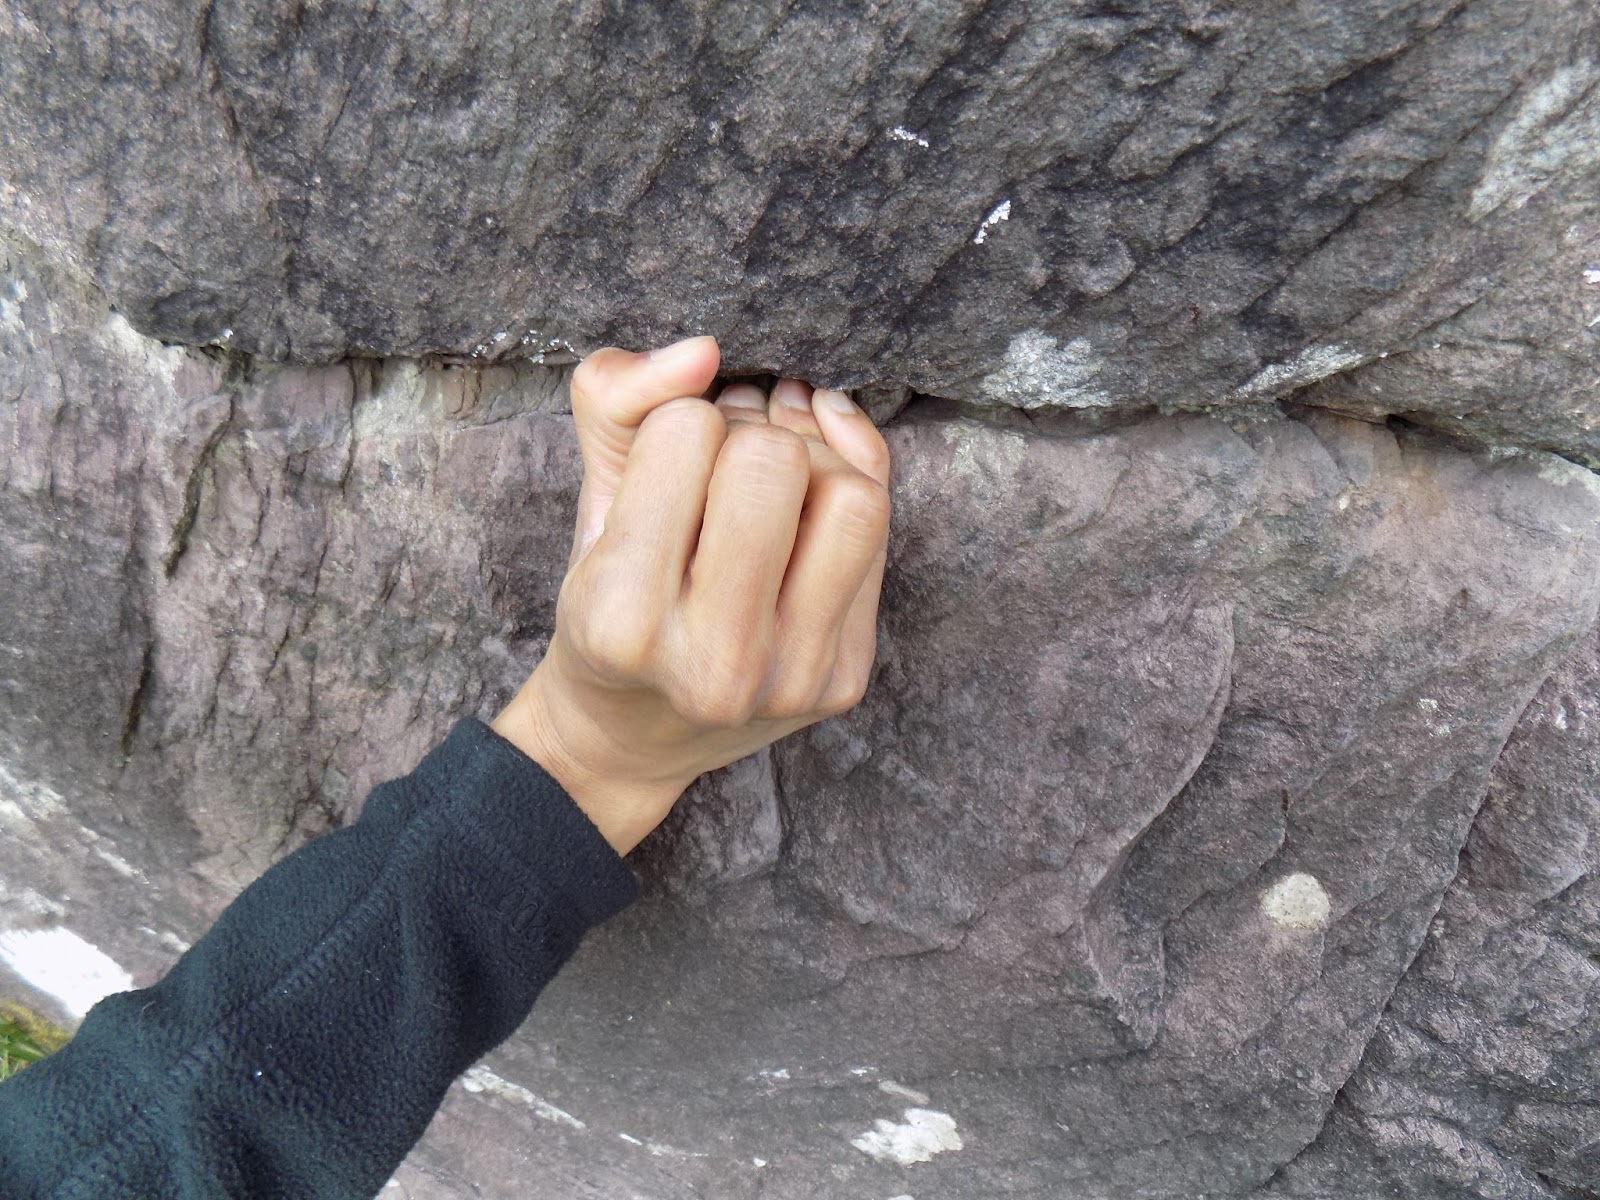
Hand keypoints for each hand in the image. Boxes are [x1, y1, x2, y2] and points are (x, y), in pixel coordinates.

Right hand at [492, 337, 891, 853]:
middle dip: (751, 435)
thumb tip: (704, 349)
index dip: (679, 421)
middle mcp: (711, 662)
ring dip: (816, 465)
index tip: (669, 459)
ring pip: (854, 498)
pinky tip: (815, 484)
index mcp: (622, 617)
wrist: (634, 739)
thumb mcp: (589, 504)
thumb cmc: (608, 604)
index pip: (686, 431)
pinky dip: (851, 489)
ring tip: (777, 473)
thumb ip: (618, 402)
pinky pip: (882, 537)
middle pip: (776, 461)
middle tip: (728, 455)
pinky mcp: (845, 682)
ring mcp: (789, 679)